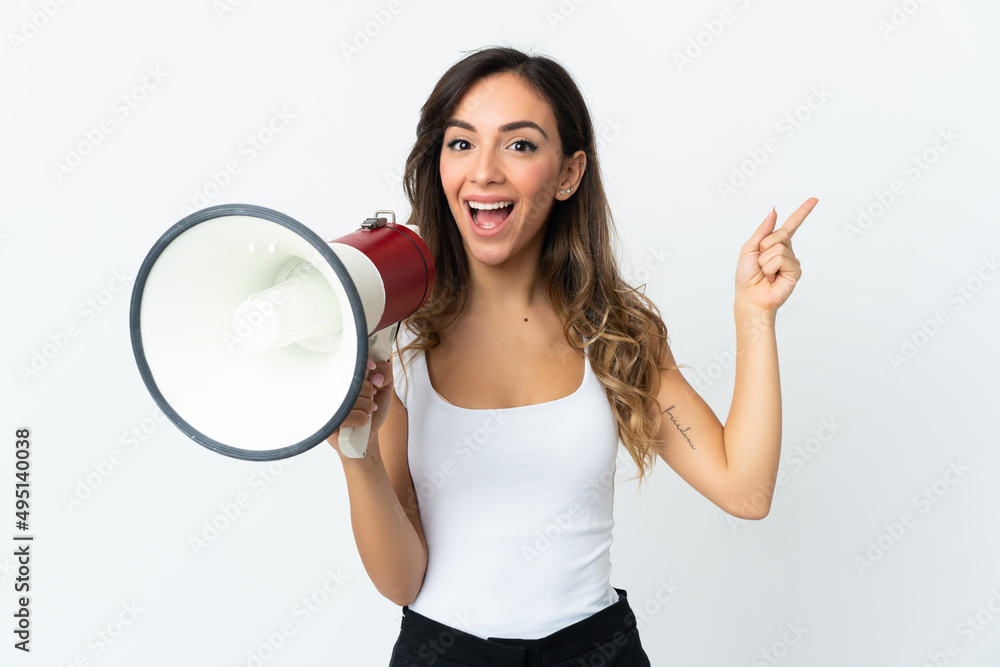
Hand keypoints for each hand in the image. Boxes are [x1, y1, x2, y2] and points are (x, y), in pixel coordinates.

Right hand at [327, 357, 393, 455]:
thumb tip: (376, 376)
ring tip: (364, 413)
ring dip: (367, 408)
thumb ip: (386, 374)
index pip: (351, 362)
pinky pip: (354, 415)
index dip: (364, 363)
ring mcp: (329, 403)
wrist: (365, 438)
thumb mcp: (385, 390)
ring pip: (358, 399)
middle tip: (368, 401)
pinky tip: (359, 423)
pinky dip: (363, 419)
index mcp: (344, 376)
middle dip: (370, 393)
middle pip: (358, 382)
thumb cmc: (372, 412)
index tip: (373, 369)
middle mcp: (332, 387)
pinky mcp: (328, 420)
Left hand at [735, 198, 817, 314]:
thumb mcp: (749, 249)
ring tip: (765, 272)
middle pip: (780, 233)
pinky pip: (781, 259)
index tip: (814, 199)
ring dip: (764, 260)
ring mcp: (792, 261)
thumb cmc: (747, 277)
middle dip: (764, 246)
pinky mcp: (796, 271)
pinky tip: (771, 278)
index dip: (802, 212)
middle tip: (759, 261)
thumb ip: (762, 230)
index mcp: (775, 244)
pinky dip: (770, 268)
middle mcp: (786, 251)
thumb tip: (773, 211)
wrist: (750, 298)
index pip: (791, 225)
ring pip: (778, 247)